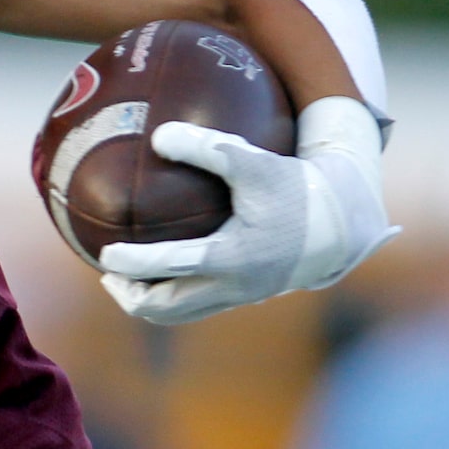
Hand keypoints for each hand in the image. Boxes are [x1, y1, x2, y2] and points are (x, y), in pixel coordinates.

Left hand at [100, 97, 395, 326]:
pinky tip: (158, 271)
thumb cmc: (296, 187)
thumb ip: (209, 148)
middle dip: (131, 295)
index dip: (135, 264)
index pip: (173, 267)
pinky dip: (171, 294)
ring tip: (122, 278)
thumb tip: (158, 135)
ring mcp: (239, 296)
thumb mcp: (255, 162)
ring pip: (178, 313)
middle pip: (165, 307)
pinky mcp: (244, 295)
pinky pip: (196, 305)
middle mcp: (234, 285)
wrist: (342, 222)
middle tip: (107, 274)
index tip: (106, 254)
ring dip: (148, 300)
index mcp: (234, 258)